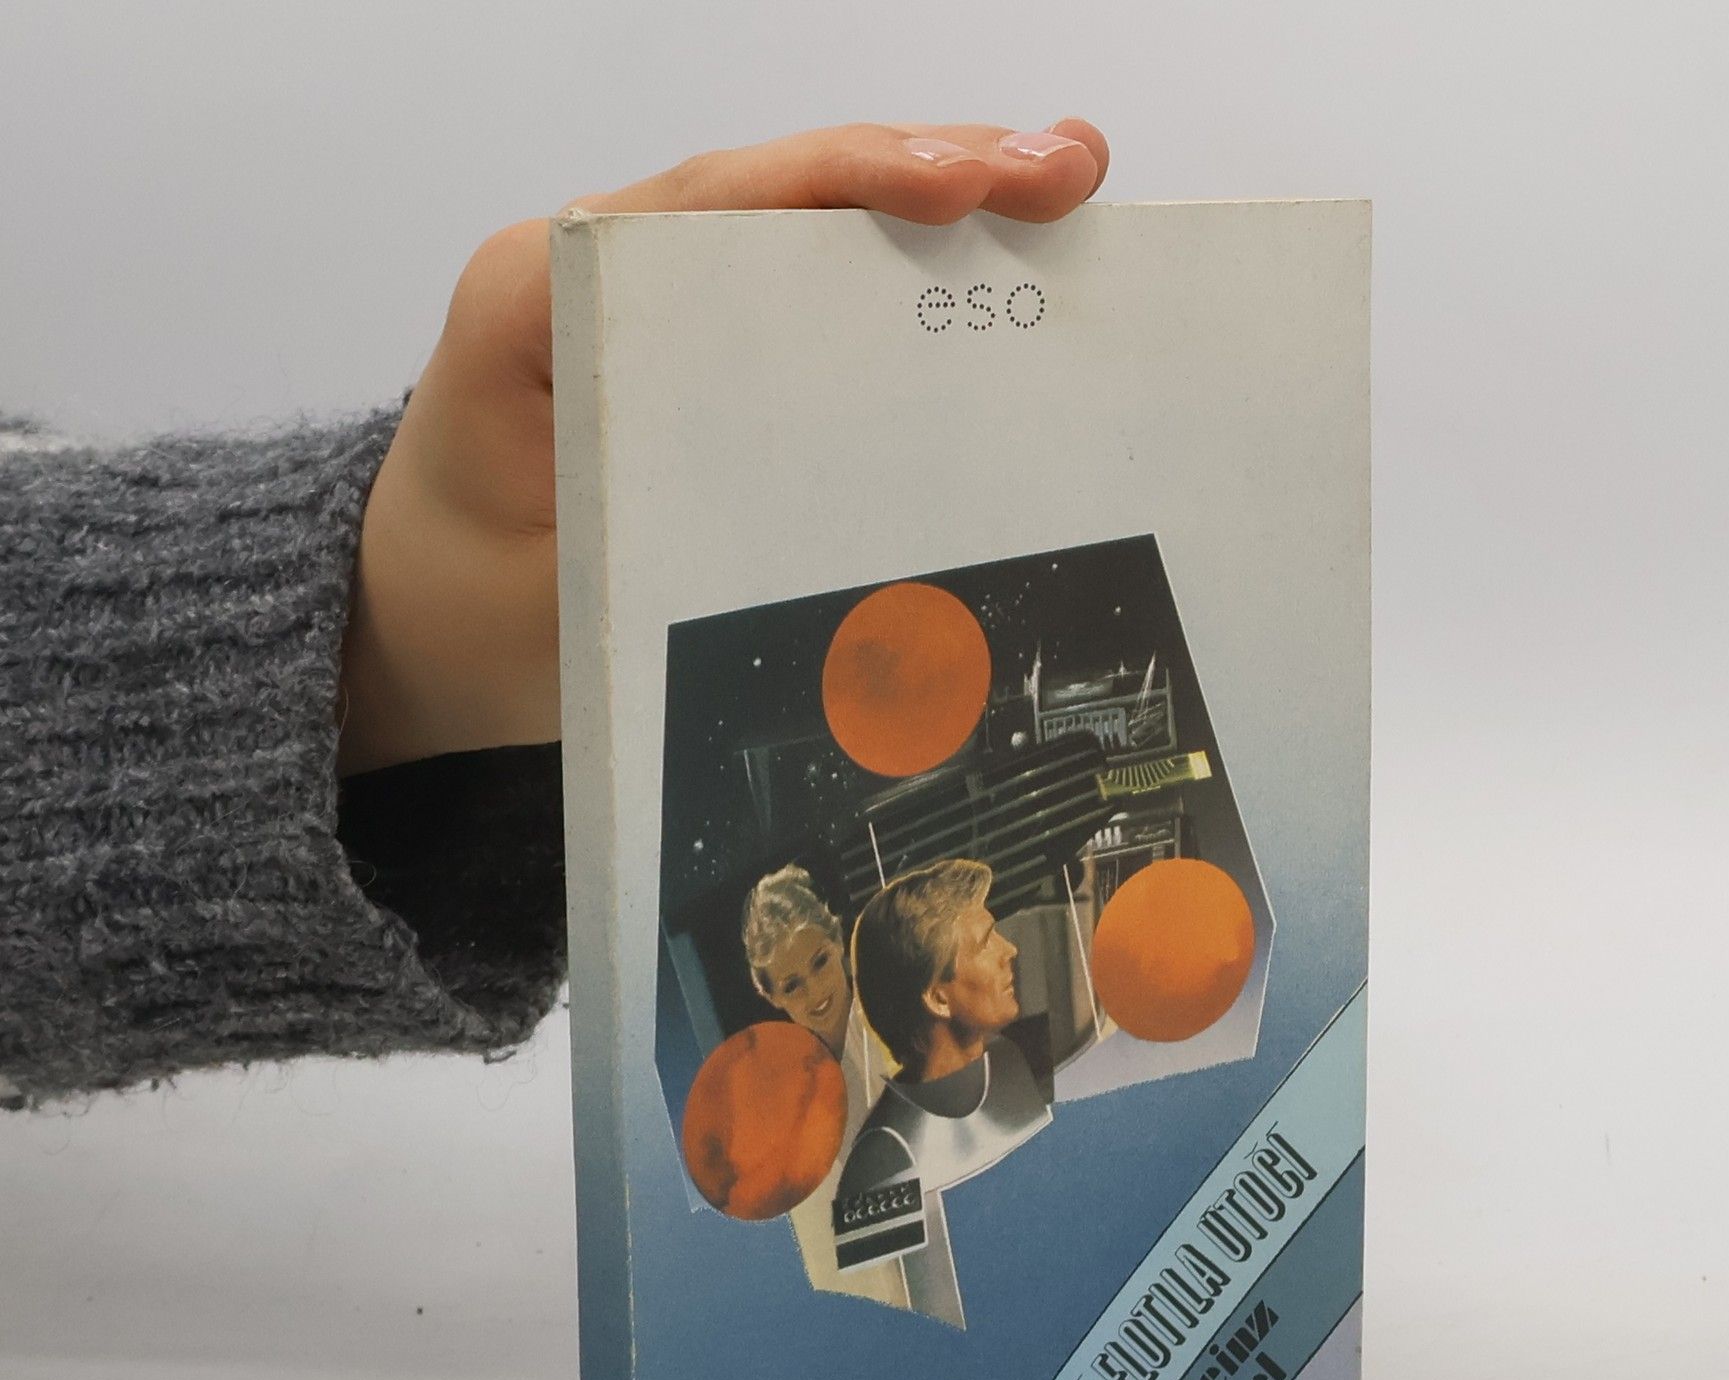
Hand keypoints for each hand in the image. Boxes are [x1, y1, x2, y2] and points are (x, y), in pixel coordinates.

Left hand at [337, 119, 1109, 774]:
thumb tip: (832, 541)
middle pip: (781, 188)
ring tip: (1067, 192)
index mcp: (542, 296)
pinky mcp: (698, 340)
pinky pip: (807, 286)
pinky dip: (907, 272)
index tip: (963, 188)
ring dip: (941, 206)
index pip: (713, 209)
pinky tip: (1001, 271)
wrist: (418, 620)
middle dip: (933, 168)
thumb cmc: (468, 609)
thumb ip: (659, 552)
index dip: (849, 183)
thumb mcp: (553, 599)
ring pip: (807, 221)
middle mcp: (602, 266)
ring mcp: (656, 296)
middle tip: (1068, 172)